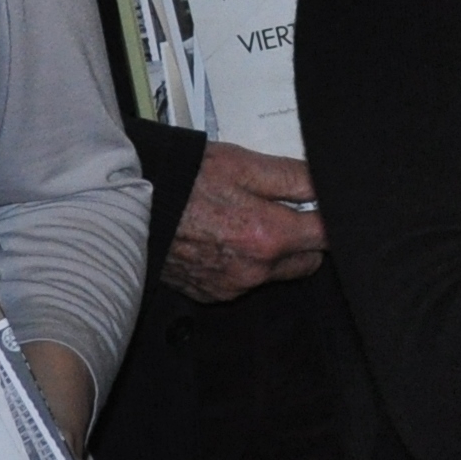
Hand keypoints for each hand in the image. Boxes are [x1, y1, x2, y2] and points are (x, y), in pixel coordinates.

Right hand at [161, 142, 326, 302]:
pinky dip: (244, 264)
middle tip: (286, 210)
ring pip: (275, 274)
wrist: (130, 205)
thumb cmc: (185, 180)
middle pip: (307, 261)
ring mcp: (231, 288)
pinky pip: (244, 282)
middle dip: (305, 238)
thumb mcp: (243, 164)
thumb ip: (292, 177)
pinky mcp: (211, 294)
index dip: (330, 218)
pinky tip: (224, 238)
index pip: (327, 237)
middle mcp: (254, 271)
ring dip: (274, 253)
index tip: (323, 206)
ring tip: (247, 220)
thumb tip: (327, 185)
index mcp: (268, 237)